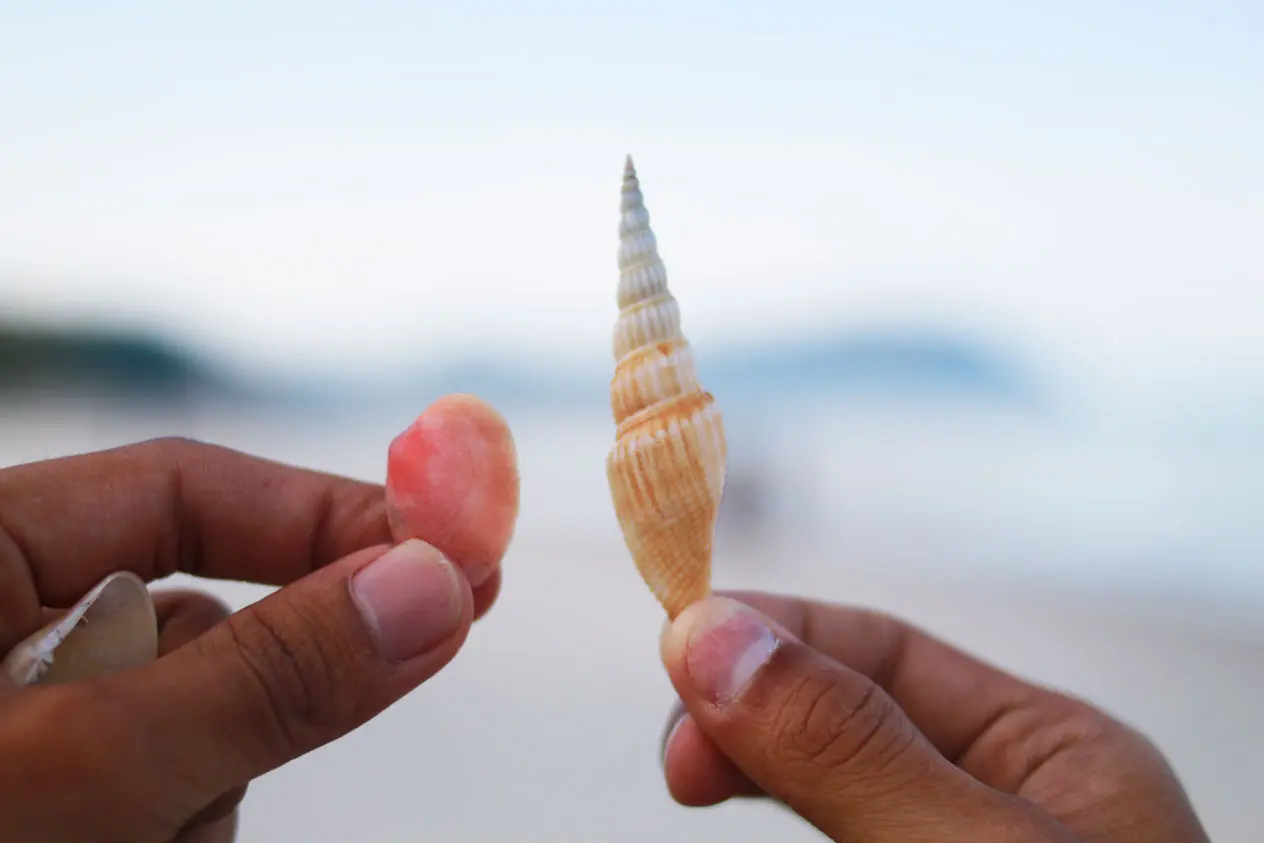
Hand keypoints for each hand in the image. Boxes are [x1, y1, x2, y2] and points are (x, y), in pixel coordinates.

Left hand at [0, 437, 510, 842]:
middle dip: (251, 703)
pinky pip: (176, 799)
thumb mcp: (79, 776)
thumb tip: (437, 586)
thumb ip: (266, 680)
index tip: (457, 558)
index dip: (328, 516)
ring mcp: (33, 726)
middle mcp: (2, 629)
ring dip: (198, 799)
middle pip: (207, 621)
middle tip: (257, 759)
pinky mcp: (63, 799)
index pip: (186, 489)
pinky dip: (171, 838)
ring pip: (201, 729)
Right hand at [659, 592, 1210, 841]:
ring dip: (750, 767)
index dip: (773, 633)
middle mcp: (1010, 806)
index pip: (885, 650)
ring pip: (829, 786)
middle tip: (677, 755)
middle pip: (845, 716)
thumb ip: (853, 752)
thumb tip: (709, 633)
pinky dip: (779, 812)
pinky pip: (836, 827)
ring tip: (692, 775)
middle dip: (748, 712)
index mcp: (1058, 757)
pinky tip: (736, 793)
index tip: (677, 650)